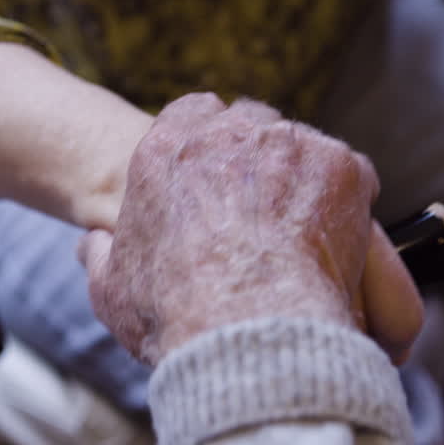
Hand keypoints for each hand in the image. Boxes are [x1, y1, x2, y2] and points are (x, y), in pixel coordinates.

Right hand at [78, 93, 423, 364]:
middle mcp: (229, 133)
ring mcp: (290, 144)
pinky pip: (350, 172)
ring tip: (301, 233)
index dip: (209, 146)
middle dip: (257, 157)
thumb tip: (93, 244)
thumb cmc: (175, 314)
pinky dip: (346, 202)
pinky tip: (335, 241)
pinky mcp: (342, 167)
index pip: (193, 114)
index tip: (217, 179)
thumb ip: (102, 254)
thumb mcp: (111, 287)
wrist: (246, 330)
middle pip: (251, 123)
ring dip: (302, 178)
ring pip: (302, 146)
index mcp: (166, 149)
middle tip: (261, 208)